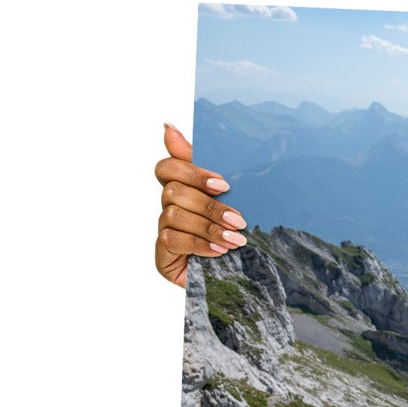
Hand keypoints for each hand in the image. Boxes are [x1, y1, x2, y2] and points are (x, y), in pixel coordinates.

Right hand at [154, 122, 244, 287]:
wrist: (245, 280)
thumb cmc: (236, 234)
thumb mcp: (232, 198)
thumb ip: (206, 167)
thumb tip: (168, 126)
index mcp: (183, 188)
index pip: (168, 167)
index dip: (192, 172)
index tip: (224, 185)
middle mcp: (169, 207)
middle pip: (173, 191)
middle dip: (209, 205)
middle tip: (239, 219)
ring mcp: (164, 230)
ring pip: (173, 215)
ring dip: (208, 227)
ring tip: (236, 240)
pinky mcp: (162, 255)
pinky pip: (172, 240)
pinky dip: (199, 244)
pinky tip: (220, 252)